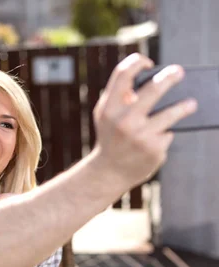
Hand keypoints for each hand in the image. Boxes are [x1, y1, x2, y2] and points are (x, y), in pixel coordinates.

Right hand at [92, 53, 197, 192]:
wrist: (108, 173)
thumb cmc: (110, 137)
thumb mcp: (105, 115)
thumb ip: (119, 95)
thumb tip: (151, 76)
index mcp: (110, 108)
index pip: (124, 73)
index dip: (138, 62)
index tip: (149, 64)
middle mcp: (125, 121)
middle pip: (154, 89)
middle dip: (170, 77)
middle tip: (179, 72)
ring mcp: (141, 136)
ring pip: (171, 113)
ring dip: (184, 106)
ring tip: (192, 104)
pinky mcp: (154, 150)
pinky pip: (167, 135)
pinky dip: (165, 135)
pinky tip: (160, 138)